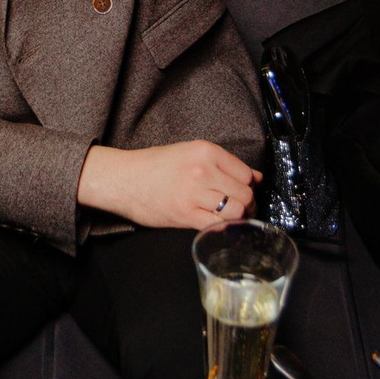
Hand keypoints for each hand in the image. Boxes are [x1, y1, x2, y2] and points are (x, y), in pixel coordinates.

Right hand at [77, 141, 260, 230]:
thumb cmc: (154, 166)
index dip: (249, 185)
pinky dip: (223, 228)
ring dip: (238, 218)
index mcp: (205, 151)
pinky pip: (218, 225)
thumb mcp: (189, 153)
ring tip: (230, 217)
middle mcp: (202, 170)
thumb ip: (223, 164)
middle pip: (245, 193)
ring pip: (237, 210)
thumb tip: (256, 177)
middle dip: (248, 204)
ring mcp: (194, 192)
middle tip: (241, 208)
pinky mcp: (185, 214)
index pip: (246, 173)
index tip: (244, 191)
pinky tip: (217, 225)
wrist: (123, 179)